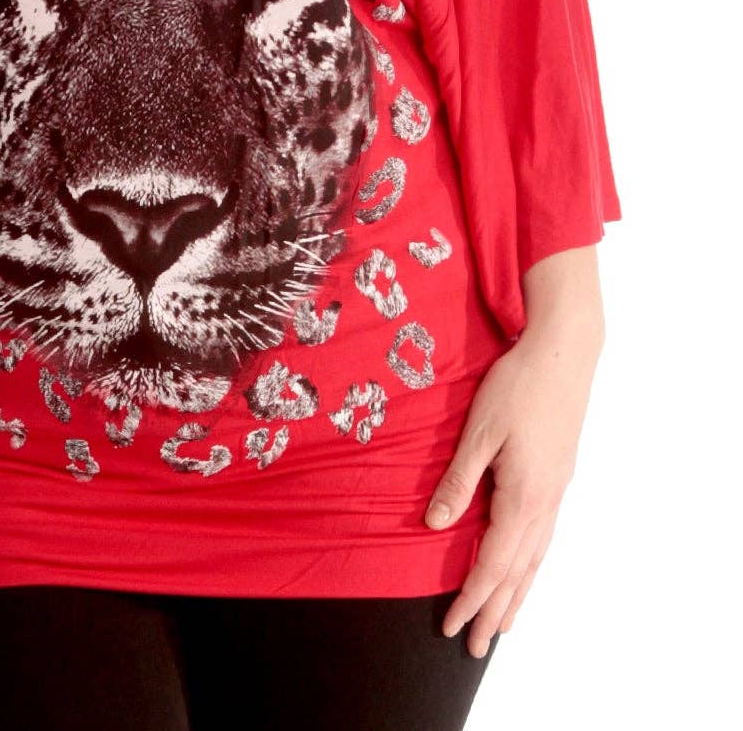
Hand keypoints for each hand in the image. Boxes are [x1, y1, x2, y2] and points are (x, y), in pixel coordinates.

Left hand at [423, 312, 603, 656]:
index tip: (451, 624)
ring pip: (534, 558)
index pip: (493, 563)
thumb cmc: (517, 385)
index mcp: (523, 497)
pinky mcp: (559, 478)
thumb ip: (458, 481)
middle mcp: (545, 503)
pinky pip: (543, 537)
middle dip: (494, 611)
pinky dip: (531, 564)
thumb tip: (435, 524)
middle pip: (517, 572)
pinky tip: (525, 569)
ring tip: (503, 625)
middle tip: (476, 647)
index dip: (471, 597)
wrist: (565, 353)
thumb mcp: (478, 431)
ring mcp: (556, 492)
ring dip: (516, 594)